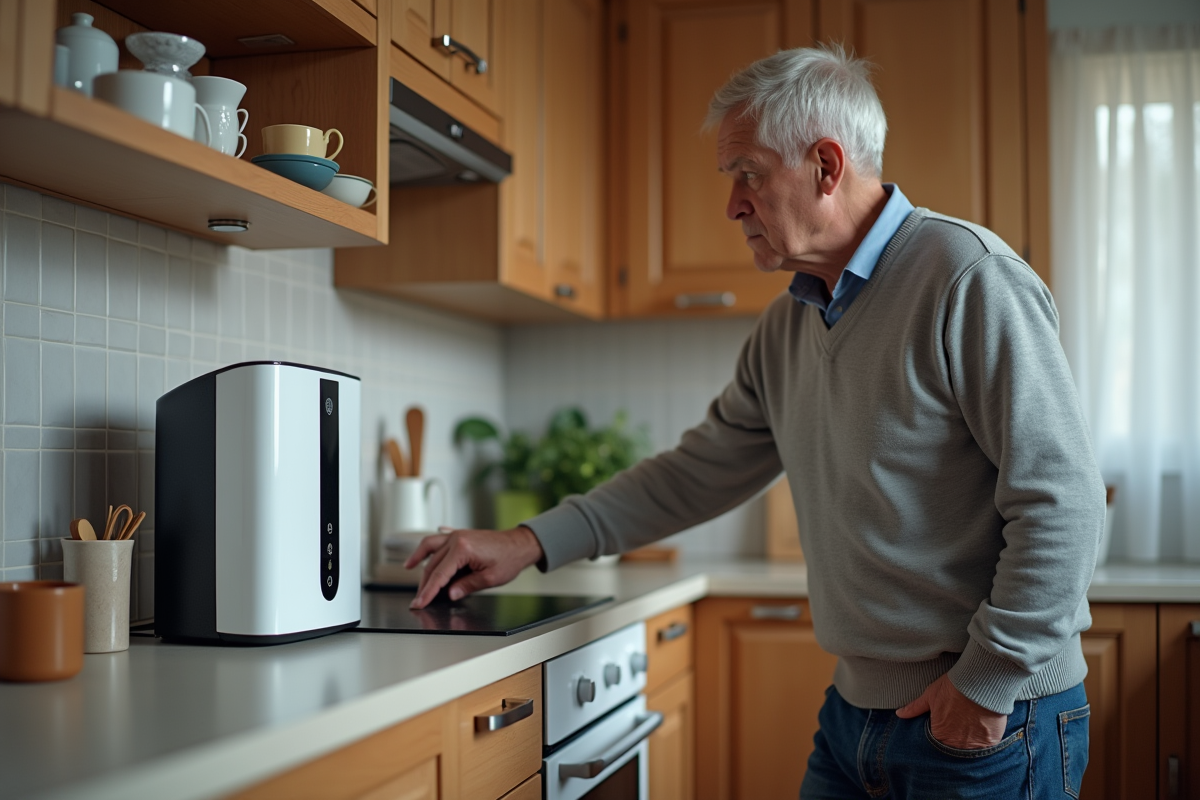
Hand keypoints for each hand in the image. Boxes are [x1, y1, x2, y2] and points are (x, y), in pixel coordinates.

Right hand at [405, 525, 543, 609]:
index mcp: (463, 549)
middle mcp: (456, 539)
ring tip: (408, 570)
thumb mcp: (490, 578)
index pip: (439, 575)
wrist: (520, 543)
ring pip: (430, 548)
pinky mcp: (460, 536)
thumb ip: (467, 586)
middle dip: (424, 583)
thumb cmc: (509, 558)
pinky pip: (437, 541)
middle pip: (432, 564)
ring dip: (418, 559)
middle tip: (418, 599)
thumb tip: (450, 594)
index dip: (428, 592)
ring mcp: (457, 535)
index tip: (419, 603)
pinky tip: (420, 555)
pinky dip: (426, 549)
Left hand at [895, 674, 1006, 749]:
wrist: (980, 683)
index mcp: (940, 735)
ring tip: (971, 724)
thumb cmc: (953, 688)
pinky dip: (985, 739)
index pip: (937, 742)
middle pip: (954, 747)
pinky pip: (986, 746)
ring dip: (969, 740)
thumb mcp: (930, 696)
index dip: (941, 733)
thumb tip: (900, 713)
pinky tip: (982, 727)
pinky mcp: (991, 741)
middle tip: (959, 724)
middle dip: (955, 739)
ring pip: (970, 748)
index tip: (946, 725)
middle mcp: (957, 745)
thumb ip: (915, 708)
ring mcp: (975, 745)